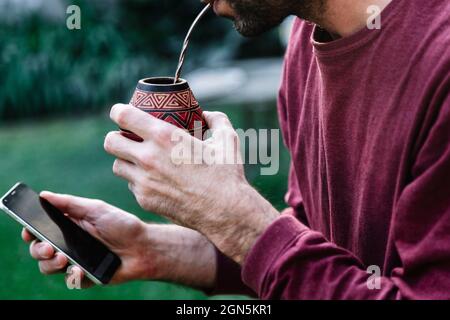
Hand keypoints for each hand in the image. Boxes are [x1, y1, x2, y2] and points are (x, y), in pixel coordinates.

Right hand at [22, 192, 216, 288]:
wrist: (145, 247)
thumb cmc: (123, 225)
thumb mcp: (97, 209)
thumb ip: (70, 203)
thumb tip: (44, 195)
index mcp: (70, 226)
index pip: (42, 230)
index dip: (31, 231)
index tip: (28, 230)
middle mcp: (70, 243)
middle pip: (40, 250)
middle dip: (38, 250)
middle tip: (49, 248)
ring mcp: (77, 261)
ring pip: (49, 268)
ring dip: (51, 264)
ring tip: (64, 258)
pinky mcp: (86, 277)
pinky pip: (71, 280)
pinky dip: (73, 276)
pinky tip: (80, 270)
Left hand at [104, 104, 278, 262]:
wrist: (225, 212)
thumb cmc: (226, 174)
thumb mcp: (227, 140)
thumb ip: (216, 120)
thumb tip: (207, 115)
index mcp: (164, 136)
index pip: (123, 116)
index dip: (118, 111)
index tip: (121, 112)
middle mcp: (148, 158)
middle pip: (110, 142)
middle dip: (116, 137)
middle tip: (128, 138)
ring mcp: (144, 181)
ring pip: (117, 166)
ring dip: (125, 160)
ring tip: (139, 161)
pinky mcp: (145, 200)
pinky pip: (131, 186)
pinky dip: (138, 181)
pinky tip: (154, 180)